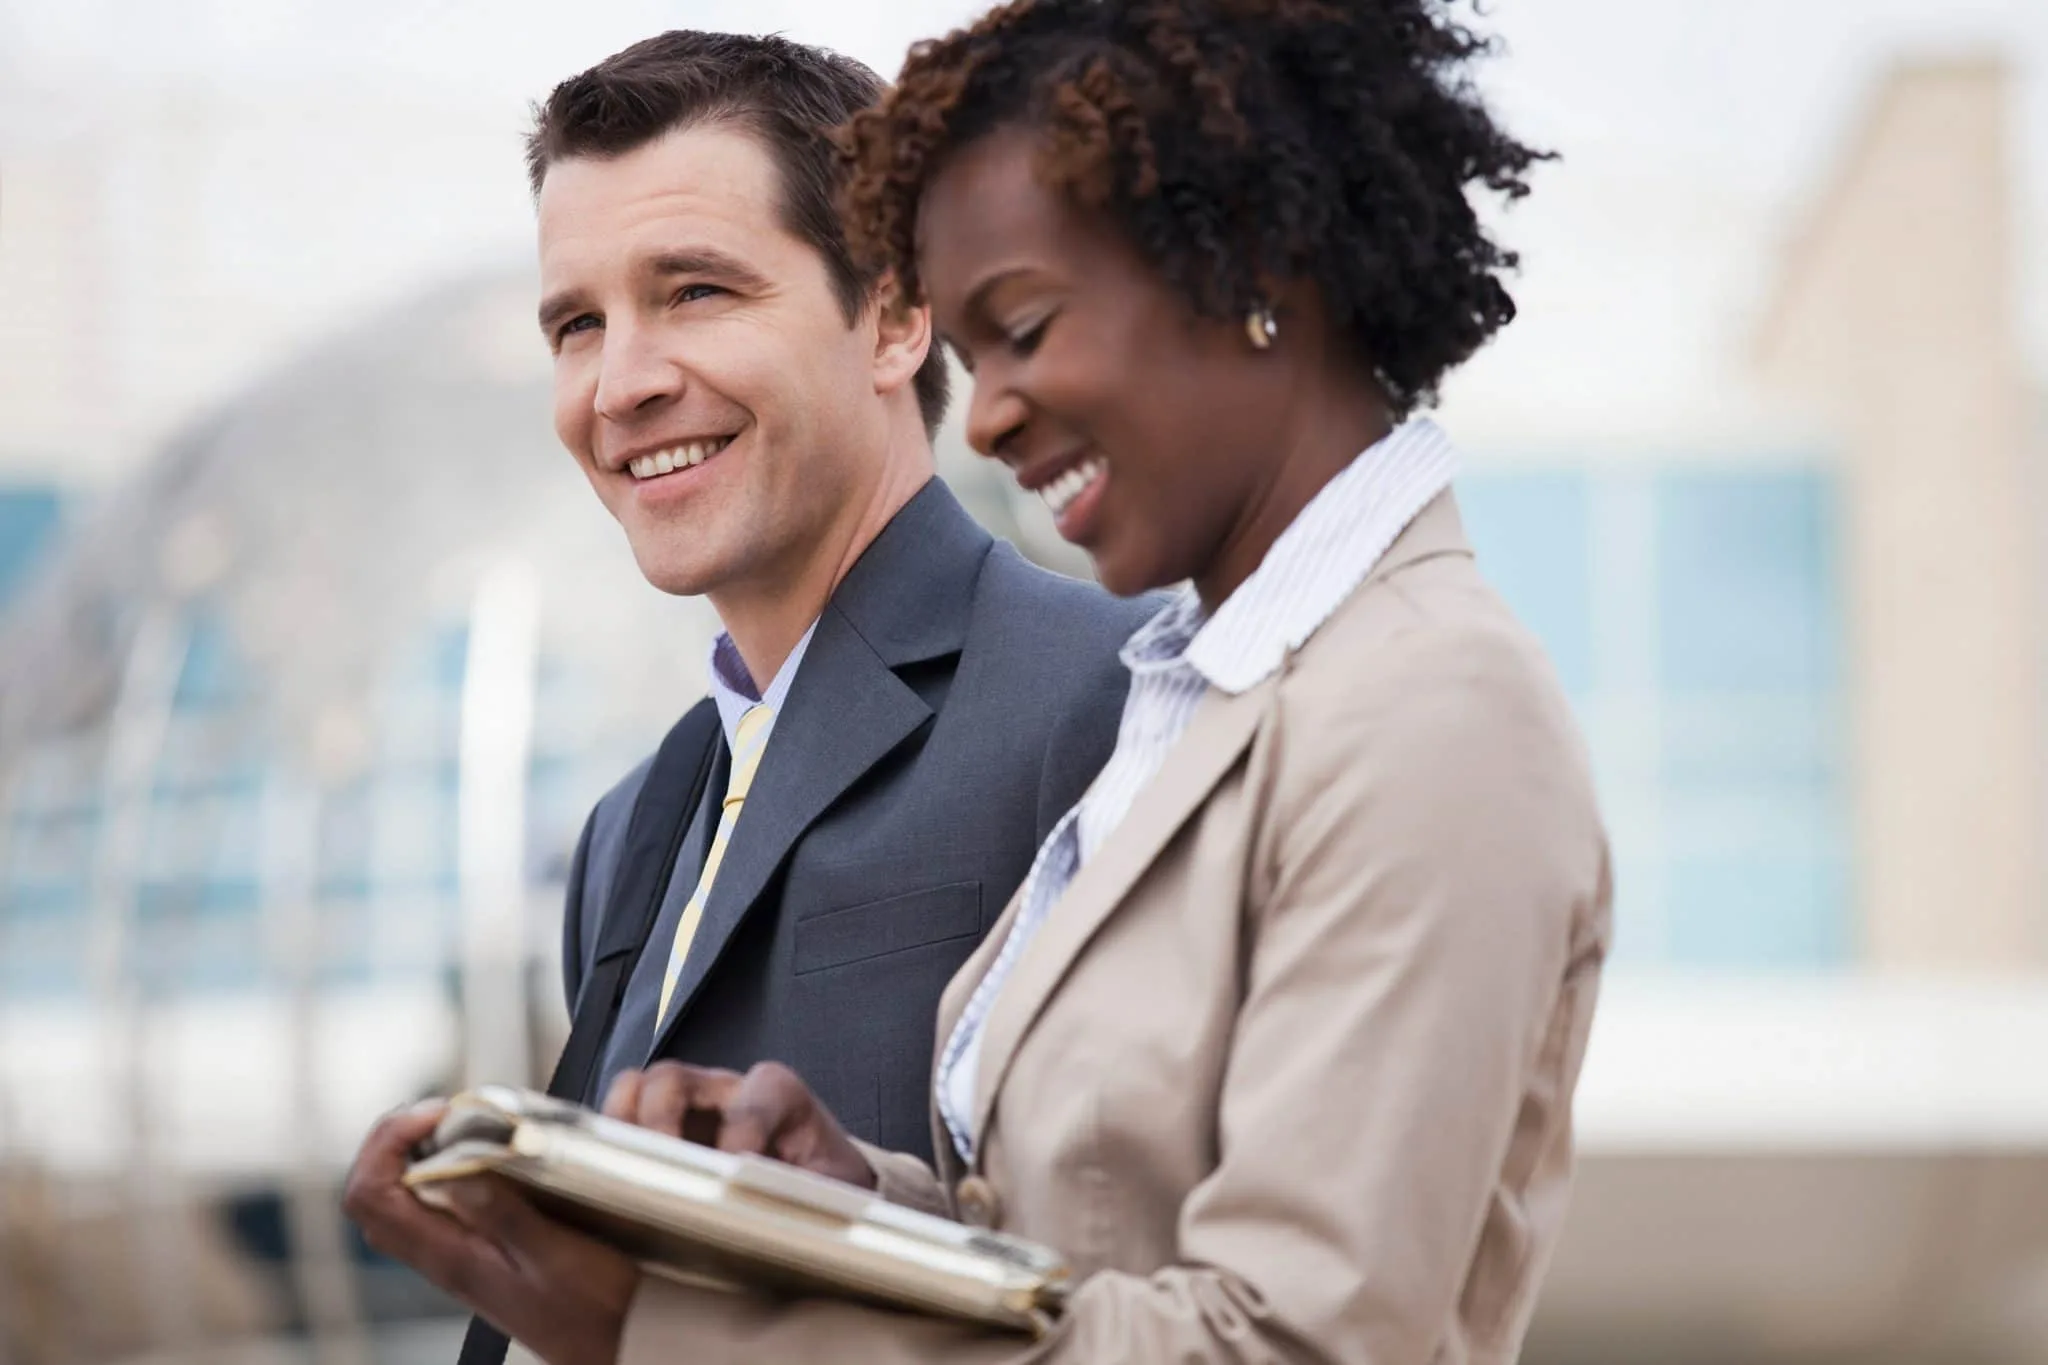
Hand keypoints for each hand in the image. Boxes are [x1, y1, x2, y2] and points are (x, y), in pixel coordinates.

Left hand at [341, 1100, 638, 1364]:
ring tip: (459, 1125)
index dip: (390, 1142)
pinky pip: (431, 1207)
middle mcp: (442, 1257)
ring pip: (399, 1199)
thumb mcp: (556, 1256)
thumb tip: (454, 1170)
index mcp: (450, 1256)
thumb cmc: (593, 1309)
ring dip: (416, 1152)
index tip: (438, 1114)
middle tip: (443, 1113)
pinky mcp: (476, 1255)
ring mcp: (455, 1258)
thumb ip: (504, 1214)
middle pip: (373, 1194)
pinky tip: (484, 1157)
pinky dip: (444, 1170)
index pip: (372, 1195)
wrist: (613, 1346)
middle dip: (395, 1140)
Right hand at [603, 1061, 876, 1189]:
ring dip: (621, 1128)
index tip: (736, 1171)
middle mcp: (725, 1090)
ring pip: (635, 1091)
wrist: (823, 1184)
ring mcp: (688, 1109)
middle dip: (658, 1119)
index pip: (753, 1097)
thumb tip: (766, 1211)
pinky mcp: (663, 1133)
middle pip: (671, 1077)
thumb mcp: (833, 1189)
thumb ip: (807, 1194)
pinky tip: (615, 1182)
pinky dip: (611, 1148)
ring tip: (622, 1172)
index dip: (742, 1131)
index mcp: (778, 1093)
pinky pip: (622, 1125)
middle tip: (660, 1168)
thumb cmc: (827, 1183)